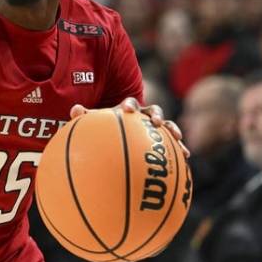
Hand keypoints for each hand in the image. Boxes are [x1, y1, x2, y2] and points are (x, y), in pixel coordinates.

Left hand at [71, 97, 189, 157]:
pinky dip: (180, 148)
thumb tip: (74, 110)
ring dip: (172, 129)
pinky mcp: (162, 139)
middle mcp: (144, 116)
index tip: (127, 109)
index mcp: (128, 110)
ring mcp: (154, 128)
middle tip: (156, 122)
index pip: (130, 104)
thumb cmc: (105, 128)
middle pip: (153, 111)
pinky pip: (173, 143)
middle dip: (156, 115)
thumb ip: (85, 117)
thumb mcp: (95, 124)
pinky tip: (187, 157)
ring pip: (167, 126)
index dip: (130, 105)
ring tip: (178, 138)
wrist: (119, 132)